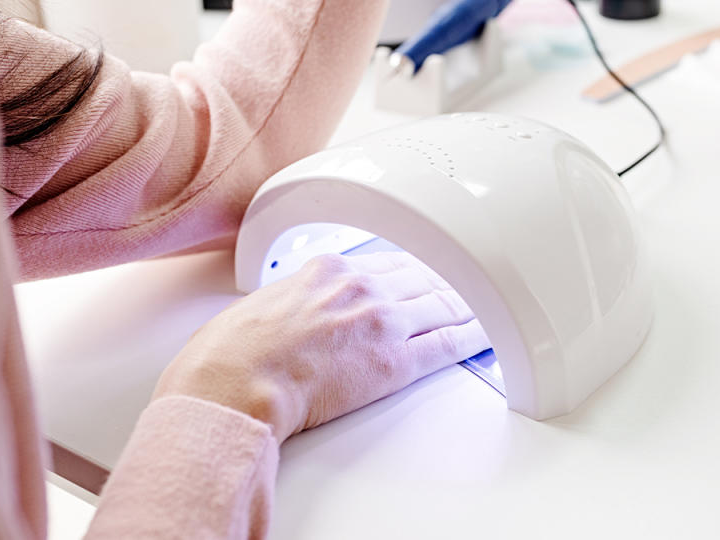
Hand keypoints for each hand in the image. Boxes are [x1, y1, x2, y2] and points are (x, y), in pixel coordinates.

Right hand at [153, 251, 489, 440]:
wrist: (234, 383)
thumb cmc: (234, 353)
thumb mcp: (265, 301)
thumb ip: (300, 298)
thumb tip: (306, 312)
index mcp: (330, 268)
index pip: (390, 263)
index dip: (416, 271)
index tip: (427, 276)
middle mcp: (362, 288)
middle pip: (423, 279)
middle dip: (448, 284)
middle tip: (468, 287)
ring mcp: (382, 322)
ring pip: (443, 306)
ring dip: (468, 307)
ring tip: (485, 308)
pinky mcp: (395, 361)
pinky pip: (448, 343)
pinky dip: (473, 337)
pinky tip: (484, 335)